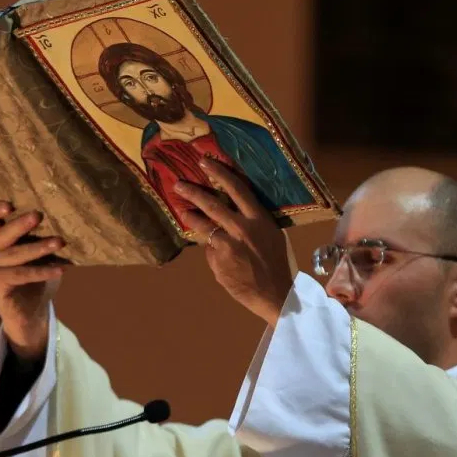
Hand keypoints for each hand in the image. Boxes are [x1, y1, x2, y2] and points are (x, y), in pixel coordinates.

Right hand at [0, 202, 64, 360]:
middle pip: (1, 233)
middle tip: (39, 215)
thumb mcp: (42, 252)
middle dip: (20, 224)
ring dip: (38, 247)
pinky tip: (61, 269)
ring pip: (14, 254)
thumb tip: (72, 220)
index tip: (10, 203)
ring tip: (59, 242)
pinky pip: (21, 275)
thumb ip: (47, 236)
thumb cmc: (37, 275)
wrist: (31, 312)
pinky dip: (42, 271)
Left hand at [175, 159, 293, 325]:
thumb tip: (232, 215)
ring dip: (191, 217)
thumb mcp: (272, 235)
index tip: (205, 162)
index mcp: (259, 219)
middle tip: (178, 184)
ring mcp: (227, 245)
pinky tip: (219, 257)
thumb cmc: (278, 264)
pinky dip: (212, 251)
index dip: (219, 173)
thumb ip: (252, 223)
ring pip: (204, 227)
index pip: (237, 189)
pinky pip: (210, 251)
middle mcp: (241, 228)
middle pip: (212, 204)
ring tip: (184, 211)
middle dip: (193, 192)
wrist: (276, 294)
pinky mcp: (217, 261)